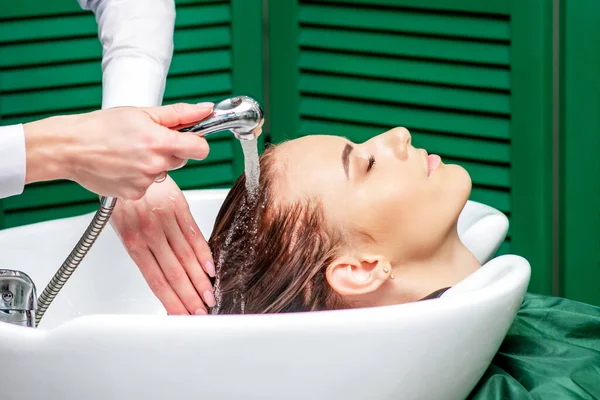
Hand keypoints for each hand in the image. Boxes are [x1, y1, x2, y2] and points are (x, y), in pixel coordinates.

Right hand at [23, 102, 213, 199]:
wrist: (70, 148)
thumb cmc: (101, 127)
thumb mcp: (143, 113)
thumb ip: (179, 114)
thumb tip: (205, 110)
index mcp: (160, 142)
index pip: (200, 149)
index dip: (197, 141)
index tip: (189, 137)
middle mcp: (155, 165)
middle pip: (181, 160)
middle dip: (170, 149)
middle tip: (147, 140)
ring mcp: (145, 182)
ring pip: (164, 172)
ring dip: (154, 163)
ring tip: (131, 152)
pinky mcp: (135, 194)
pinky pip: (148, 184)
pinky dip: (140, 176)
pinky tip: (124, 165)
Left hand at [110, 175, 215, 314]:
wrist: (123, 162)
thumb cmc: (124, 196)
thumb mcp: (124, 225)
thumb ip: (143, 249)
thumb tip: (162, 273)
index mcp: (133, 243)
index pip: (155, 280)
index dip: (170, 301)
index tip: (181, 315)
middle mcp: (149, 234)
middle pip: (173, 274)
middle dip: (188, 298)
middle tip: (200, 313)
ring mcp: (164, 221)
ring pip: (185, 258)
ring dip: (199, 281)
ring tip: (209, 298)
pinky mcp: (178, 207)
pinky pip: (193, 235)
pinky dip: (203, 254)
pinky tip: (211, 270)